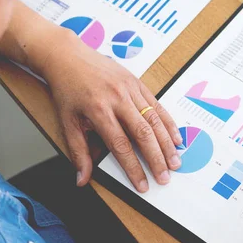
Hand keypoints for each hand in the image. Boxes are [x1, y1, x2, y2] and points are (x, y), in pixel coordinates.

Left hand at [39, 30, 182, 192]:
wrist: (69, 57)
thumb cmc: (68, 90)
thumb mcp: (67, 123)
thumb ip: (78, 153)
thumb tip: (82, 179)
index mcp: (99, 111)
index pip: (121, 145)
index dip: (133, 167)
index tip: (143, 184)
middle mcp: (118, 99)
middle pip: (143, 133)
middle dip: (156, 158)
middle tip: (166, 176)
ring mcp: (130, 89)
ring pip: (154, 119)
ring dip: (166, 142)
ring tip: (175, 160)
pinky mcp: (137, 83)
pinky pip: (156, 105)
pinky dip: (167, 122)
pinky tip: (174, 137)